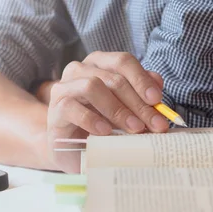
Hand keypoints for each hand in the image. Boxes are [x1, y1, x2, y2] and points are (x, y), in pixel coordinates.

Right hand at [46, 52, 169, 172]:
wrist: (74, 149)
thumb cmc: (103, 126)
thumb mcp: (127, 111)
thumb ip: (142, 95)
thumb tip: (158, 84)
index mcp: (99, 64)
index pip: (123, 61)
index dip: (142, 79)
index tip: (158, 101)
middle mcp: (80, 70)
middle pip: (112, 77)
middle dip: (137, 102)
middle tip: (154, 124)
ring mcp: (64, 88)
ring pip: (92, 86)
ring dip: (117, 109)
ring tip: (134, 128)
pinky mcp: (55, 110)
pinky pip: (72, 108)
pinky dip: (92, 120)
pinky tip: (106, 132)